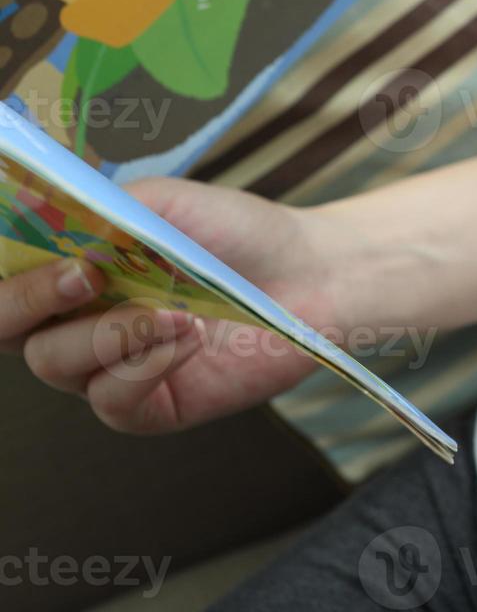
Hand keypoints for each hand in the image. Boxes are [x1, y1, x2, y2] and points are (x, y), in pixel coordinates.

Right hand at [0, 178, 347, 433]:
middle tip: (84, 276)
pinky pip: (113, 401)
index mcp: (68, 270)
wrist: (311, 273)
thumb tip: (47, 224)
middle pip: (6, 329)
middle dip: (28, 300)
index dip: (9, 274)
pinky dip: (146, 364)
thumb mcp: (164, 205)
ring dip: (110, 331)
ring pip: (55, 364)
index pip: (5, 279)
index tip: (49, 252)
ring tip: (174, 308)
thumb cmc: (236, 233)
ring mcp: (111, 368)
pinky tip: (191, 335)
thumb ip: (101, 212)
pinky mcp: (151, 406)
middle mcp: (77, 321)